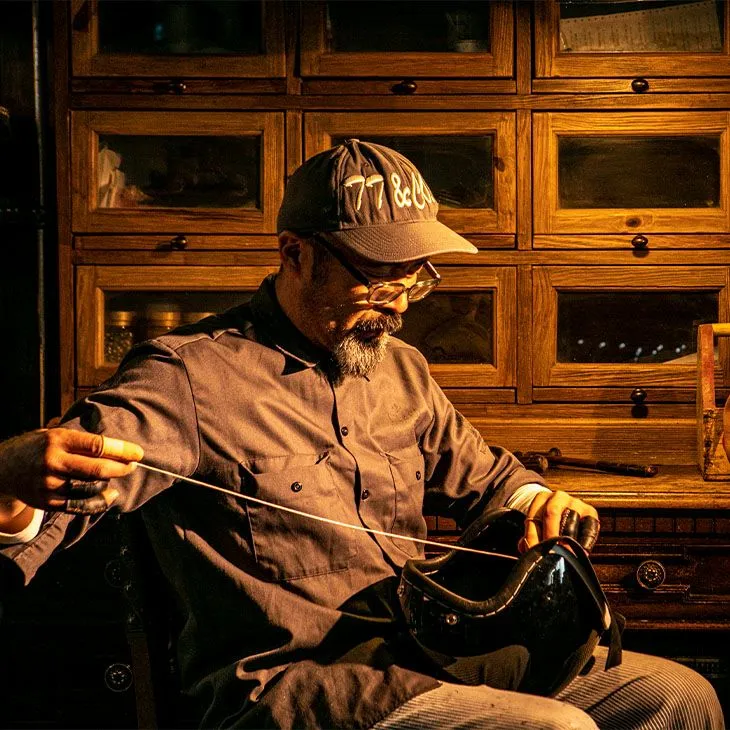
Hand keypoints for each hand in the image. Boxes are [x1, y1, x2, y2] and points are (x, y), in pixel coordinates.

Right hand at [0, 428, 143, 514]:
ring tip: (116, 475)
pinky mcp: (48, 501)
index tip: (138, 453)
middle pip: (97, 469)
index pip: (97, 445)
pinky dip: (100, 502)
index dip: (121, 450)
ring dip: (109, 483)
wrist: (3, 468)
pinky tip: (110, 495)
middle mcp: (54, 462)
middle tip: (132, 465)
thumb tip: (116, 445)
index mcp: (58, 440)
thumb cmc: (36, 447)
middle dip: (121, 468)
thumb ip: (80, 440)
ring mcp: (50, 484)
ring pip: (91, 487)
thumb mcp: (53, 434)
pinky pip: (80, 505)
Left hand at [519, 489, 599, 553]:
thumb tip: (526, 549)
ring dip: (567, 540)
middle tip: (551, 553)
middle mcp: (558, 496)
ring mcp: (575, 502)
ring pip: (570, 522)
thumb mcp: (537, 524)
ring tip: (565, 555)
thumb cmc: (547, 522)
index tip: (533, 552)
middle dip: (550, 535)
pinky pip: (589, 528)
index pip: (534, 517)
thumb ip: (530, 536)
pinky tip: (580, 553)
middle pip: (551, 513)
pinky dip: (584, 542)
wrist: (565, 510)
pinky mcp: (590, 511)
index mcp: (541, 498)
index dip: (532, 537)